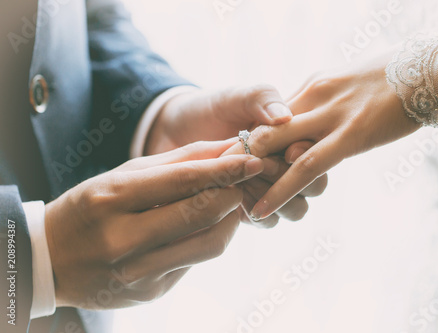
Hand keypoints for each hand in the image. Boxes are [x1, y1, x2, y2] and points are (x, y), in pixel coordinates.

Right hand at [45, 140, 263, 308]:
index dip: (224, 169)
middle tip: (242, 179)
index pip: (182, 182)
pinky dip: (210, 238)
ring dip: (230, 219)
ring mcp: (137, 273)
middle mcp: (123, 240)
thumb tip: (226, 149)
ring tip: (228, 202)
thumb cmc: (90, 207)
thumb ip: (177, 162)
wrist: (52, 259)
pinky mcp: (150, 292)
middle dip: (232, 193)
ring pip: (208, 244)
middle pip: (201, 215)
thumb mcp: (123, 175)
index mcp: (111, 200)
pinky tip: (206, 225)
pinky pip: (196, 261)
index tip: (252, 159)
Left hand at [146, 85, 327, 227]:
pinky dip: (256, 212)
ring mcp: (272, 191)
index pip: (318, 152)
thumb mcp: (236, 96)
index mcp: (294, 137)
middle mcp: (289, 167)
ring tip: (241, 180)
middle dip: (290, 177)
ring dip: (274, 197)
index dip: (308, 155)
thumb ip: (261, 99)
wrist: (174, 131)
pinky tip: (233, 193)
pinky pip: (269, 223)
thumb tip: (285, 115)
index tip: (289, 151)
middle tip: (257, 165)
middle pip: (316, 187)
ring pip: (296, 210)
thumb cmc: (211, 109)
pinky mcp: (252, 209)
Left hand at [223, 53, 421, 219]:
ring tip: (231, 203)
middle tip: (215, 184)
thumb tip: (307, 127)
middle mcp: (313, 98)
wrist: (430, 67)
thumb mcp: (346, 84)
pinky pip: (306, 167)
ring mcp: (330, 115)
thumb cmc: (392, 79)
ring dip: (251, 178)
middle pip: (264, 131)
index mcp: (311, 87)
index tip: (228, 164)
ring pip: (277, 150)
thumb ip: (322, 103)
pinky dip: (279, 191)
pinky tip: (259, 211)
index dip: (247, 141)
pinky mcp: (351, 136)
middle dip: (238, 158)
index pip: (269, 117)